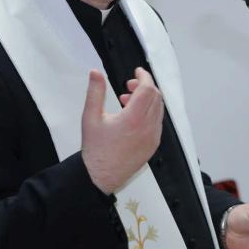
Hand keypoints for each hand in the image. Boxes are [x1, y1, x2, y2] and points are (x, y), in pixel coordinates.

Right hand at [81, 67, 162, 193]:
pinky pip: (157, 123)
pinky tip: (132, 116)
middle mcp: (147, 128)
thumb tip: (95, 73)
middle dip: (145, 87)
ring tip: (127, 101)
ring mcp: (152, 138)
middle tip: (129, 86)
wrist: (99, 176)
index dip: (144, 76)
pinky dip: (149, 113)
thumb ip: (95, 92)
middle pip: (156, 97)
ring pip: (158, 110)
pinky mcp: (153, 145)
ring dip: (147, 100)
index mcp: (133, 119)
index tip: (137, 71)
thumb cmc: (95, 150)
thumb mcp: (90, 117)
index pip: (148, 89)